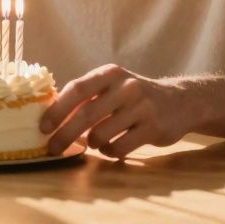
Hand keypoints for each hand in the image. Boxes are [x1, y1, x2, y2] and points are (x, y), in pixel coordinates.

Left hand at [39, 64, 184, 158]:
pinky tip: (112, 148)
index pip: (77, 89)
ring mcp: (141, 107)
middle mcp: (126, 87)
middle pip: (85, 115)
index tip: (43, 127)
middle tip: (52, 149)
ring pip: (100, 135)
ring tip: (95, 142)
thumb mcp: (114, 85)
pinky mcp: (153, 128)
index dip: (57, 110)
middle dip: (64, 135)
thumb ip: (88, 95)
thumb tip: (51, 115)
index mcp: (110, 73)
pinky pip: (118, 148)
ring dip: (92, 143)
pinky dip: (109, 152)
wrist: (181, 101)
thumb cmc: (136, 96)